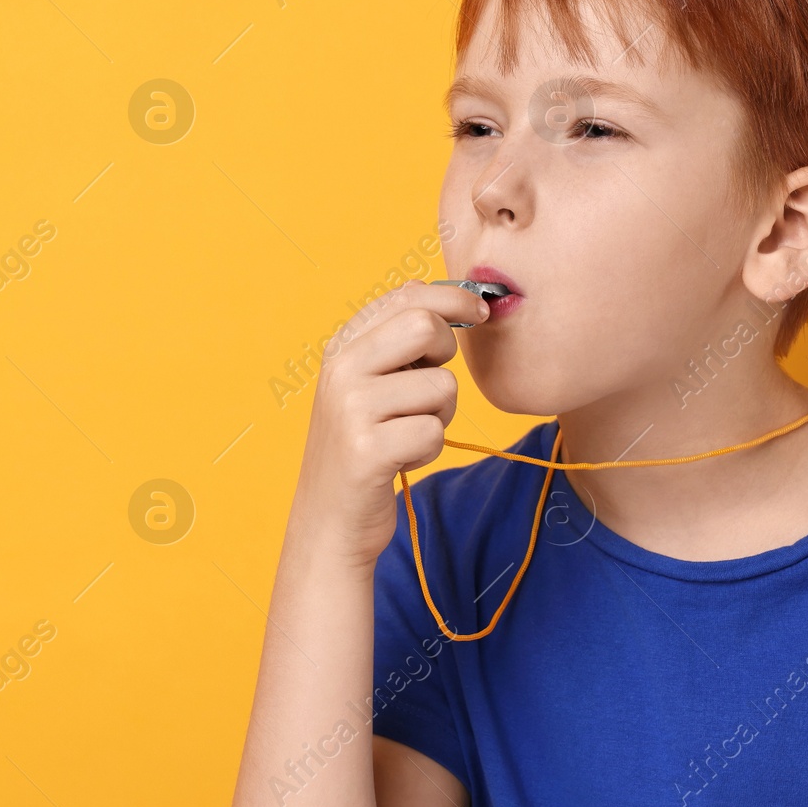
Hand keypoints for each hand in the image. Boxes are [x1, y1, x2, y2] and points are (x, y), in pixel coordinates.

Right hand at [290, 279, 489, 567]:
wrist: (328, 521)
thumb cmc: (361, 448)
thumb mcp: (365, 384)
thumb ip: (391, 338)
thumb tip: (426, 285)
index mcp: (341, 347)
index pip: (406, 296)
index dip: (452, 298)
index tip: (478, 312)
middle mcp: (341, 371)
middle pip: (425, 327)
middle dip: (447, 356)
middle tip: (432, 385)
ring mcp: (351, 410)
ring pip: (440, 387)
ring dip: (439, 416)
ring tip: (407, 433)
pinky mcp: (367, 451)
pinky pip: (434, 431)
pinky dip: (428, 449)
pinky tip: (401, 459)